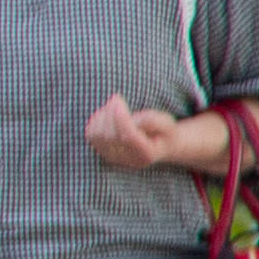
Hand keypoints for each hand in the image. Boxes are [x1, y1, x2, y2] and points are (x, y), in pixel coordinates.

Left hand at [83, 92, 229, 176]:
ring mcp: (112, 157)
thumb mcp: (167, 125)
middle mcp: (127, 160)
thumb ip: (154, 122)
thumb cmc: (162, 132)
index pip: (129, 137)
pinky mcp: (101, 151)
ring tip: (116, 106)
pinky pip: (91, 134)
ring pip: (98, 134)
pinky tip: (109, 114)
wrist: (155, 144)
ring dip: (104, 115)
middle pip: (112, 135)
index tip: (117, 98)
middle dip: (111, 113)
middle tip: (116, 98)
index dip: (121, 117)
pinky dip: (97, 120)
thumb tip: (136, 120)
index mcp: (146, 155)